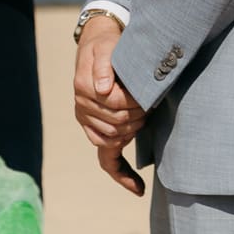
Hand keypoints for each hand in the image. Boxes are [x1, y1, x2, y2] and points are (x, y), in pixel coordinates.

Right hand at [73, 15, 147, 193]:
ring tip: (145, 115)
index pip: (115, 105)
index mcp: (83, 89)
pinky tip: (137, 188)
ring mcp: (89, 123)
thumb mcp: (106, 46)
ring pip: (115, 140)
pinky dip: (121, 174)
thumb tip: (104, 89)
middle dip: (138, 116)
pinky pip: (106, 160)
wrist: (97, 44)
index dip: (135, 102)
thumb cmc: (106, 44)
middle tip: (150, 103)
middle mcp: (82, 108)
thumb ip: (103, 65)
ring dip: (133, 131)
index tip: (148, 93)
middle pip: (117, 125)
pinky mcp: (98, 131)